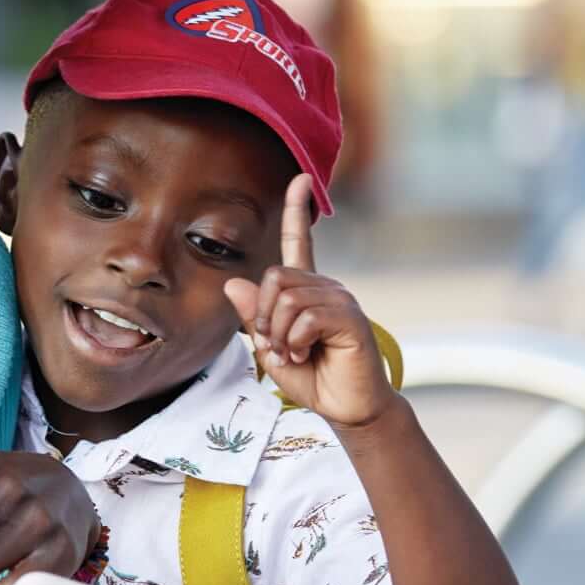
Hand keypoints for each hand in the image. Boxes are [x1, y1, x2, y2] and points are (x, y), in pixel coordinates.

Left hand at [223, 174, 396, 430]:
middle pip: (275, 277)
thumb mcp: (270, 348)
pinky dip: (294, 342)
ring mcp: (340, 299)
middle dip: (263, 316)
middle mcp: (325, 287)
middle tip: (274, 345)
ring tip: (292, 353)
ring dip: (279, 334)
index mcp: (306, 289)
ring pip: (287, 299)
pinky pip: (305, 318)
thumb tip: (234, 284)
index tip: (301, 178)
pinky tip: (304, 355)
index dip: (297, 210)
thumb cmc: (311, 376)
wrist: (346, 406)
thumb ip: (255, 318)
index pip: (300, 242)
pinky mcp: (349, 317)